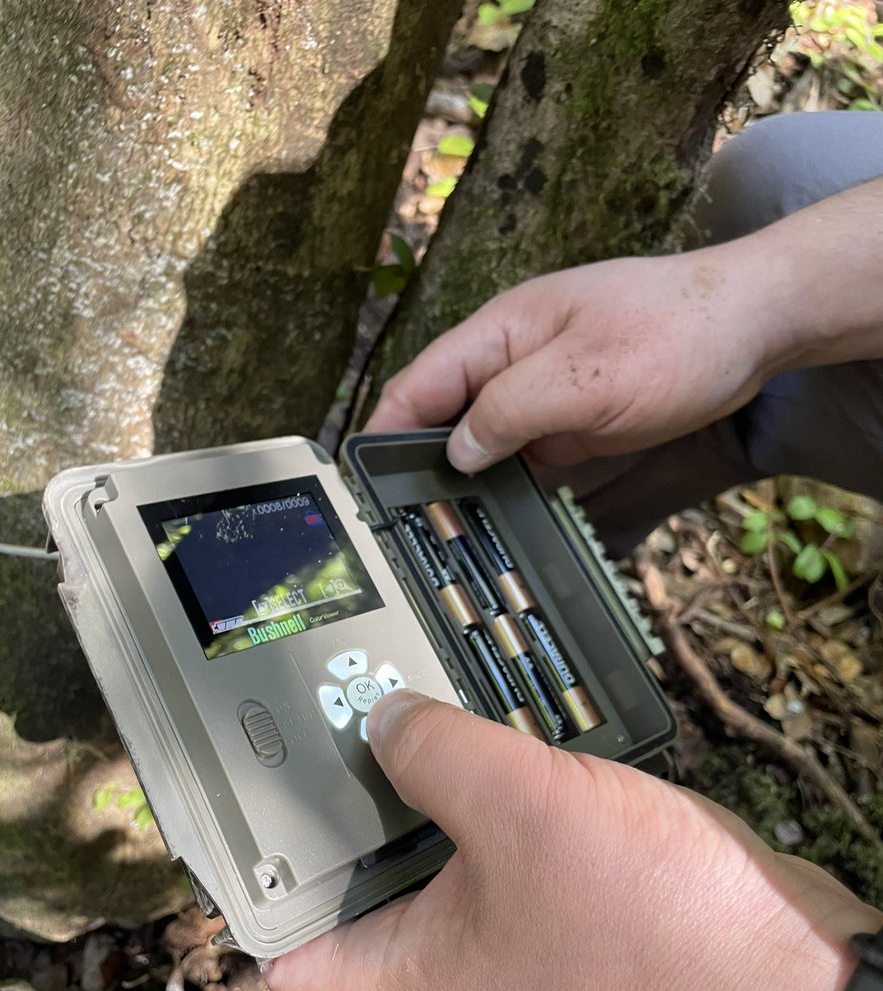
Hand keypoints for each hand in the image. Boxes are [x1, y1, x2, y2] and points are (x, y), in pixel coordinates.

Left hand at [264, 690, 881, 990]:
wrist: (789, 977)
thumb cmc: (650, 924)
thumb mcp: (518, 807)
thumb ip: (435, 754)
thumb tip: (384, 723)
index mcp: (416, 971)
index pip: (294, 958)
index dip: (259, 897)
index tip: (249, 819)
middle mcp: (458, 964)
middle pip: (367, 890)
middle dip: (350, 807)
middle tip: (333, 723)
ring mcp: (518, 940)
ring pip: (446, 859)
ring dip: (432, 789)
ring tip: (413, 706)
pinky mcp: (573, 912)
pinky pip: (512, 848)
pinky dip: (500, 795)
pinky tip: (505, 734)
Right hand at [366, 179, 882, 477]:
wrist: (754, 326)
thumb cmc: (673, 332)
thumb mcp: (584, 375)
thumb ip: (511, 410)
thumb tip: (458, 451)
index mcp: (500, 334)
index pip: (420, 384)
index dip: (385, 430)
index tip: (363, 481)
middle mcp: (513, 364)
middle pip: (447, 420)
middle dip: (423, 468)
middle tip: (409, 526)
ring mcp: (546, 395)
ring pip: (488, 447)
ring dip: (471, 486)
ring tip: (451, 537)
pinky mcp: (577, 422)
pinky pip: (530, 460)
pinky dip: (516, 490)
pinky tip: (509, 525)